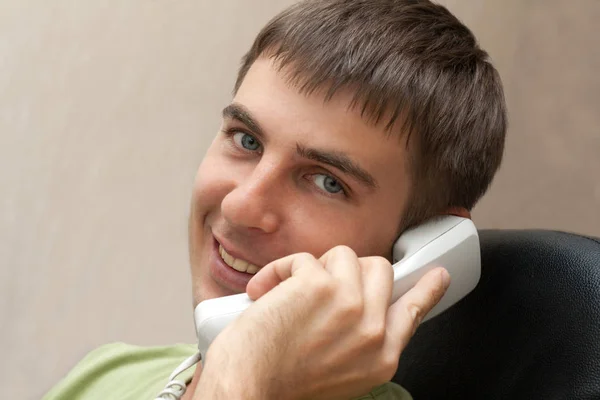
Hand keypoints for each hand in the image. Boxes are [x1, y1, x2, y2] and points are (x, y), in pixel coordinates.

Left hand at [194, 245, 449, 399]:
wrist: (245, 392)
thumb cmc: (279, 385)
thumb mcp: (338, 374)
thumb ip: (358, 341)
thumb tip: (358, 306)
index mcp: (380, 358)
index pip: (413, 313)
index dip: (427, 289)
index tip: (439, 274)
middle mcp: (372, 331)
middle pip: (380, 271)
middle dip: (348, 271)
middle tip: (319, 287)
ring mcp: (350, 304)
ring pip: (344, 256)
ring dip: (313, 270)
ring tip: (287, 295)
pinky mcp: (319, 284)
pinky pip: (305, 258)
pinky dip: (279, 271)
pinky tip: (262, 293)